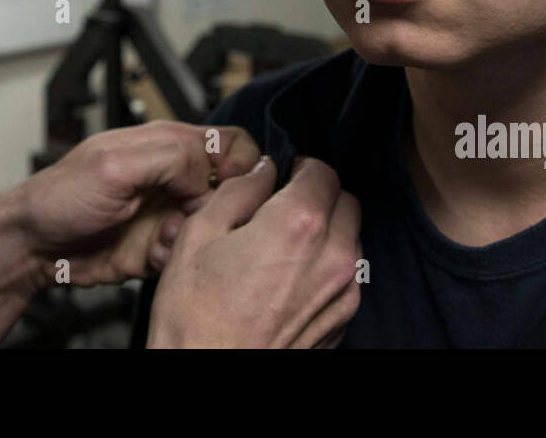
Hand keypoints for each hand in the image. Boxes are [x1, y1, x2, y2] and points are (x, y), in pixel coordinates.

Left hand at [15, 120, 260, 287]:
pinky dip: (175, 259)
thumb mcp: (115, 163)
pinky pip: (189, 255)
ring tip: (164, 238)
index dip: (240, 164)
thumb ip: (171, 158)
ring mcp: (168, 213)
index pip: (230, 143)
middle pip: (229, 189)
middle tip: (189, 215)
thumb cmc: (59, 195)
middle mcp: (173, 178)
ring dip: (194, 236)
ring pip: (213, 226)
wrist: (32, 245)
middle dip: (217, 207)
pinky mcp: (160, 246)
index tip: (225, 186)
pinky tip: (151, 255)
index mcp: (168, 144)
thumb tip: (208, 175)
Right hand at [147, 155, 362, 347]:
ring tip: (280, 249)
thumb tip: (262, 171)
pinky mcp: (342, 322)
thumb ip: (238, 190)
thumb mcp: (199, 233)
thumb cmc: (196, 317)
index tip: (280, 178)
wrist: (207, 376)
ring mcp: (342, 293)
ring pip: (349, 239)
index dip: (298, 168)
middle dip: (317, 197)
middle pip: (345, 201)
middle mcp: (333, 257)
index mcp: (299, 225)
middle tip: (280, 210)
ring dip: (325, 232)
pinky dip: (325, 268)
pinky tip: (286, 281)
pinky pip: (346, 277)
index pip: (323, 170)